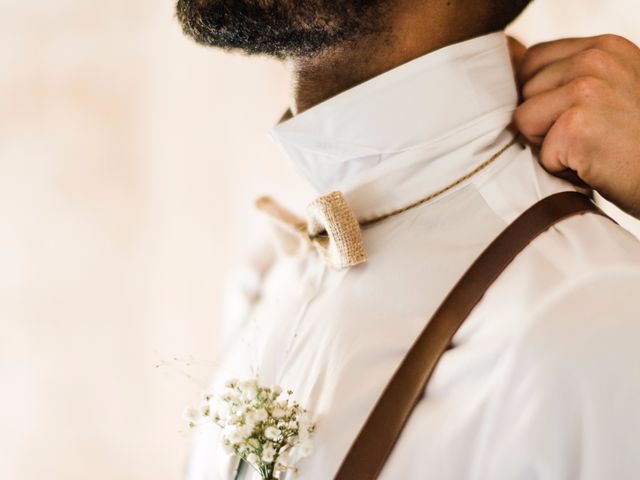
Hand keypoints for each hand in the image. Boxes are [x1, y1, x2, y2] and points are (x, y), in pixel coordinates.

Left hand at [511, 34, 639, 218]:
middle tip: (589, 137)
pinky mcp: (576, 125)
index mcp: (604, 46)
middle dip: (544, 121)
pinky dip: (561, 169)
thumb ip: (575, 77)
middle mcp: (596, 59)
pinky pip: (539, 152)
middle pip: (525, 90)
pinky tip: (596, 165)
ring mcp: (586, 90)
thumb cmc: (638, 144)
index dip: (540, 95)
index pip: (534, 60)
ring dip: (549, 145)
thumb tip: (518, 83)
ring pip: (524, 119)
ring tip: (591, 149)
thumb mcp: (615, 89)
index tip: (571, 115)